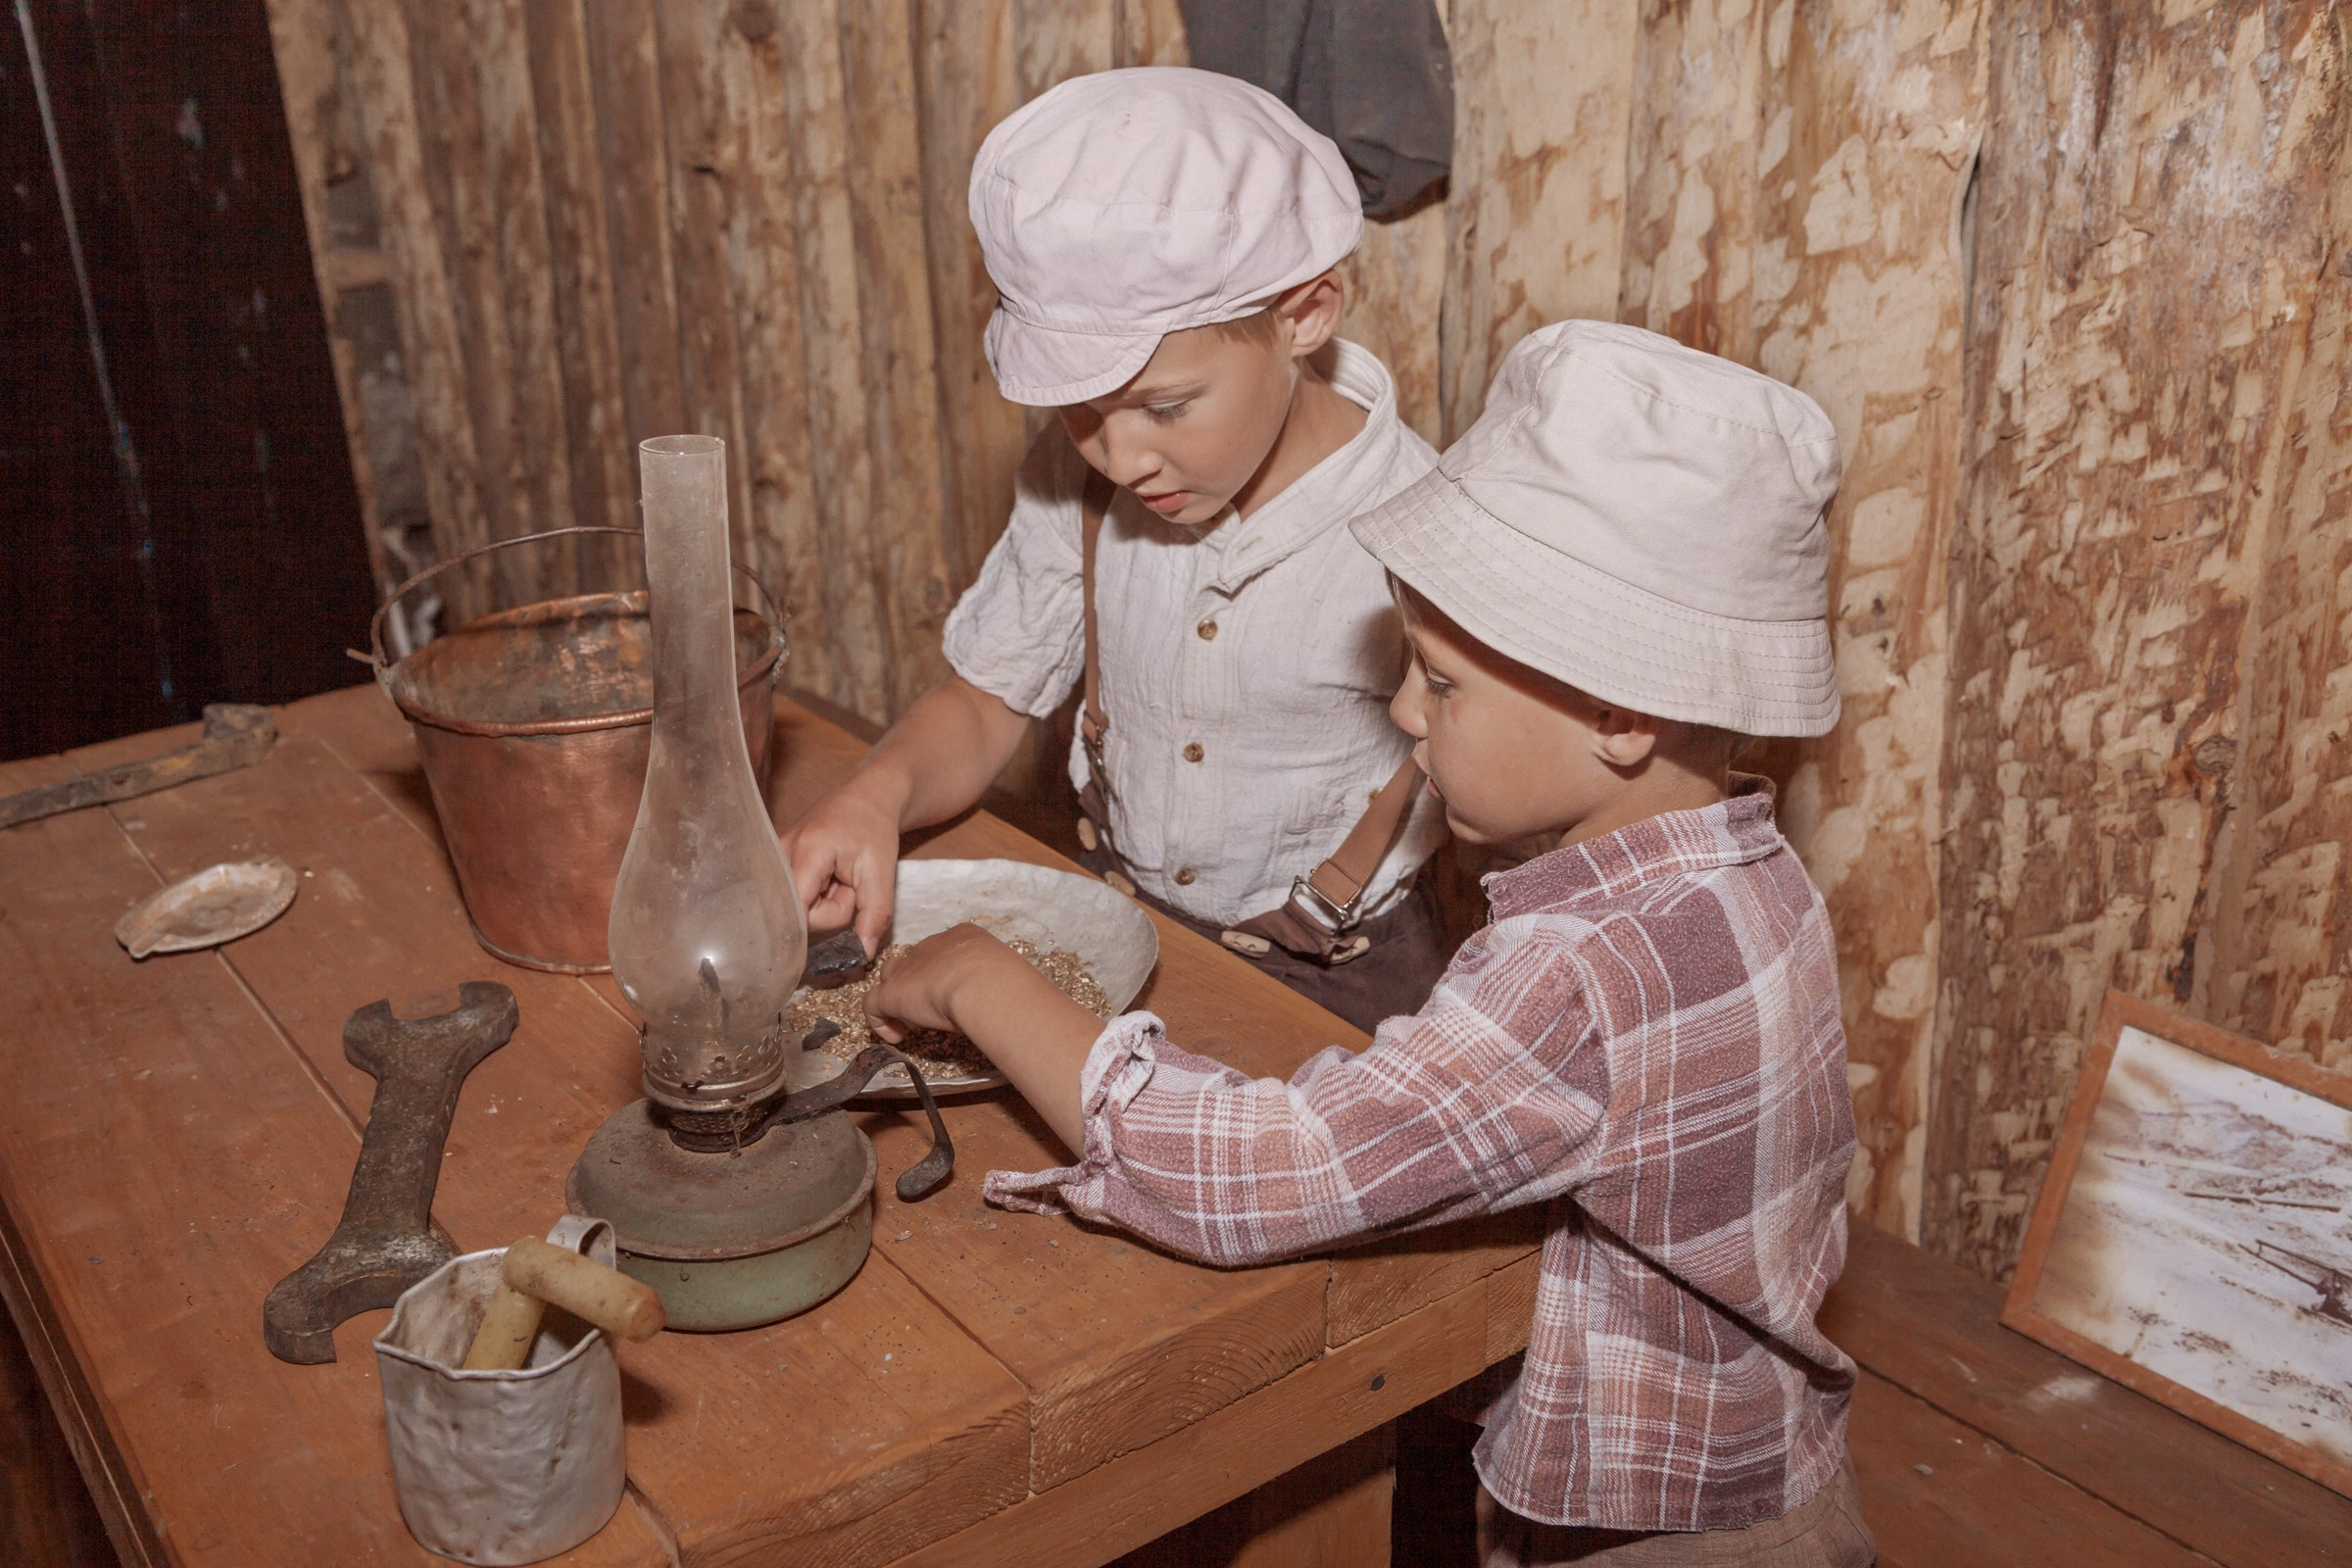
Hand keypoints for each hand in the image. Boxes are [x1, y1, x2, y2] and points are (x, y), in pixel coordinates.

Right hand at [779, 783, 903, 956]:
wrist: (867, 796)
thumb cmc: (875, 828)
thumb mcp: (882, 873)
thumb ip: (874, 915)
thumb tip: (861, 955)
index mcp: (807, 851)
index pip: (801, 911)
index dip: (826, 920)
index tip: (850, 903)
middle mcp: (779, 853)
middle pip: (795, 912)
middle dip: (827, 909)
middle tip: (847, 884)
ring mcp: (773, 857)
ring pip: (793, 907)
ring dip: (821, 903)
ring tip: (837, 878)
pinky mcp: (774, 863)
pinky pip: (791, 897)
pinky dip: (812, 895)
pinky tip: (824, 879)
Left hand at [861, 924, 1030, 1042]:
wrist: (984, 983)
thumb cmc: (1004, 979)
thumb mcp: (1005, 974)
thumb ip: (994, 982)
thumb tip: (999, 1000)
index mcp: (963, 937)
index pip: (944, 952)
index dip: (945, 975)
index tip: (956, 995)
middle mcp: (931, 947)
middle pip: (914, 962)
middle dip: (920, 984)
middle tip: (935, 1010)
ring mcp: (907, 968)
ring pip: (890, 977)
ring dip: (898, 999)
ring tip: (913, 1022)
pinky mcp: (890, 993)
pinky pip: (872, 1006)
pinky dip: (880, 1023)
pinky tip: (896, 1037)